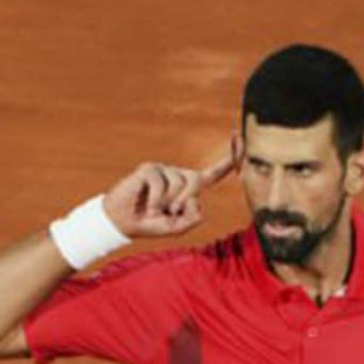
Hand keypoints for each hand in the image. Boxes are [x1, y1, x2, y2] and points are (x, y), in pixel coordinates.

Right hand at [103, 136, 237, 238]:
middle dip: (184, 201)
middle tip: (169, 211)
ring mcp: (164, 169)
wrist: (124, 223)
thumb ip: (193, 218)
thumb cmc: (152, 223)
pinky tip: (148, 206)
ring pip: (179, 185)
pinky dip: (155, 200)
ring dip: (167, 202)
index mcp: (191, 187)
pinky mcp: (149, 169)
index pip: (215, 173)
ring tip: (155, 208)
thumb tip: (196, 199)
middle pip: (197, 183)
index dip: (230, 158)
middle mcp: (180, 174)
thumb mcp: (179, 227)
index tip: (239, 137)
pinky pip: (160, 184)